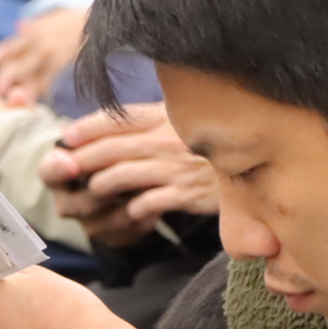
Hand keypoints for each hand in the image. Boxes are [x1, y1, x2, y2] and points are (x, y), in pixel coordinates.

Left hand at [0, 7, 87, 103]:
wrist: (109, 21)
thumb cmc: (83, 20)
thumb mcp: (59, 15)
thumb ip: (38, 23)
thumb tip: (20, 25)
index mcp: (38, 32)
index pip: (11, 45)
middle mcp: (42, 45)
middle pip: (17, 64)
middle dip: (5, 79)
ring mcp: (55, 57)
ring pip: (32, 78)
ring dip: (21, 91)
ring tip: (14, 102)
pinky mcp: (68, 68)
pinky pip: (51, 85)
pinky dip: (44, 95)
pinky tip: (40, 104)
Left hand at [35, 103, 218, 244]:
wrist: (262, 163)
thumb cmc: (214, 144)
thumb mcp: (184, 120)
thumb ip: (150, 120)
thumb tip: (109, 127)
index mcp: (163, 115)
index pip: (112, 118)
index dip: (84, 129)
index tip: (66, 138)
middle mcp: (166, 137)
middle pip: (107, 149)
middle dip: (80, 162)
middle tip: (64, 174)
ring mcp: (176, 166)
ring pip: (120, 176)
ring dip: (99, 188)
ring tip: (91, 195)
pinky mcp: (188, 193)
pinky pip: (146, 203)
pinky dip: (131, 210)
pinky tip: (127, 213)